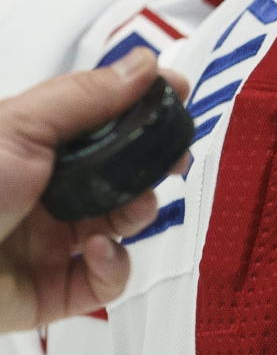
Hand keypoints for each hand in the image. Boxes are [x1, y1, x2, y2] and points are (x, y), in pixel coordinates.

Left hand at [0, 48, 188, 331]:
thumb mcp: (20, 127)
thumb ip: (86, 97)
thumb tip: (144, 65)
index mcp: (40, 148)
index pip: (107, 122)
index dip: (144, 109)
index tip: (178, 95)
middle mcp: (53, 192)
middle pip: (126, 173)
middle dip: (154, 165)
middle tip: (171, 158)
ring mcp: (59, 242)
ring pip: (127, 223)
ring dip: (139, 212)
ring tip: (126, 211)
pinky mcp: (63, 289)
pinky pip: (112, 276)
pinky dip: (116, 262)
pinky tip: (98, 250)